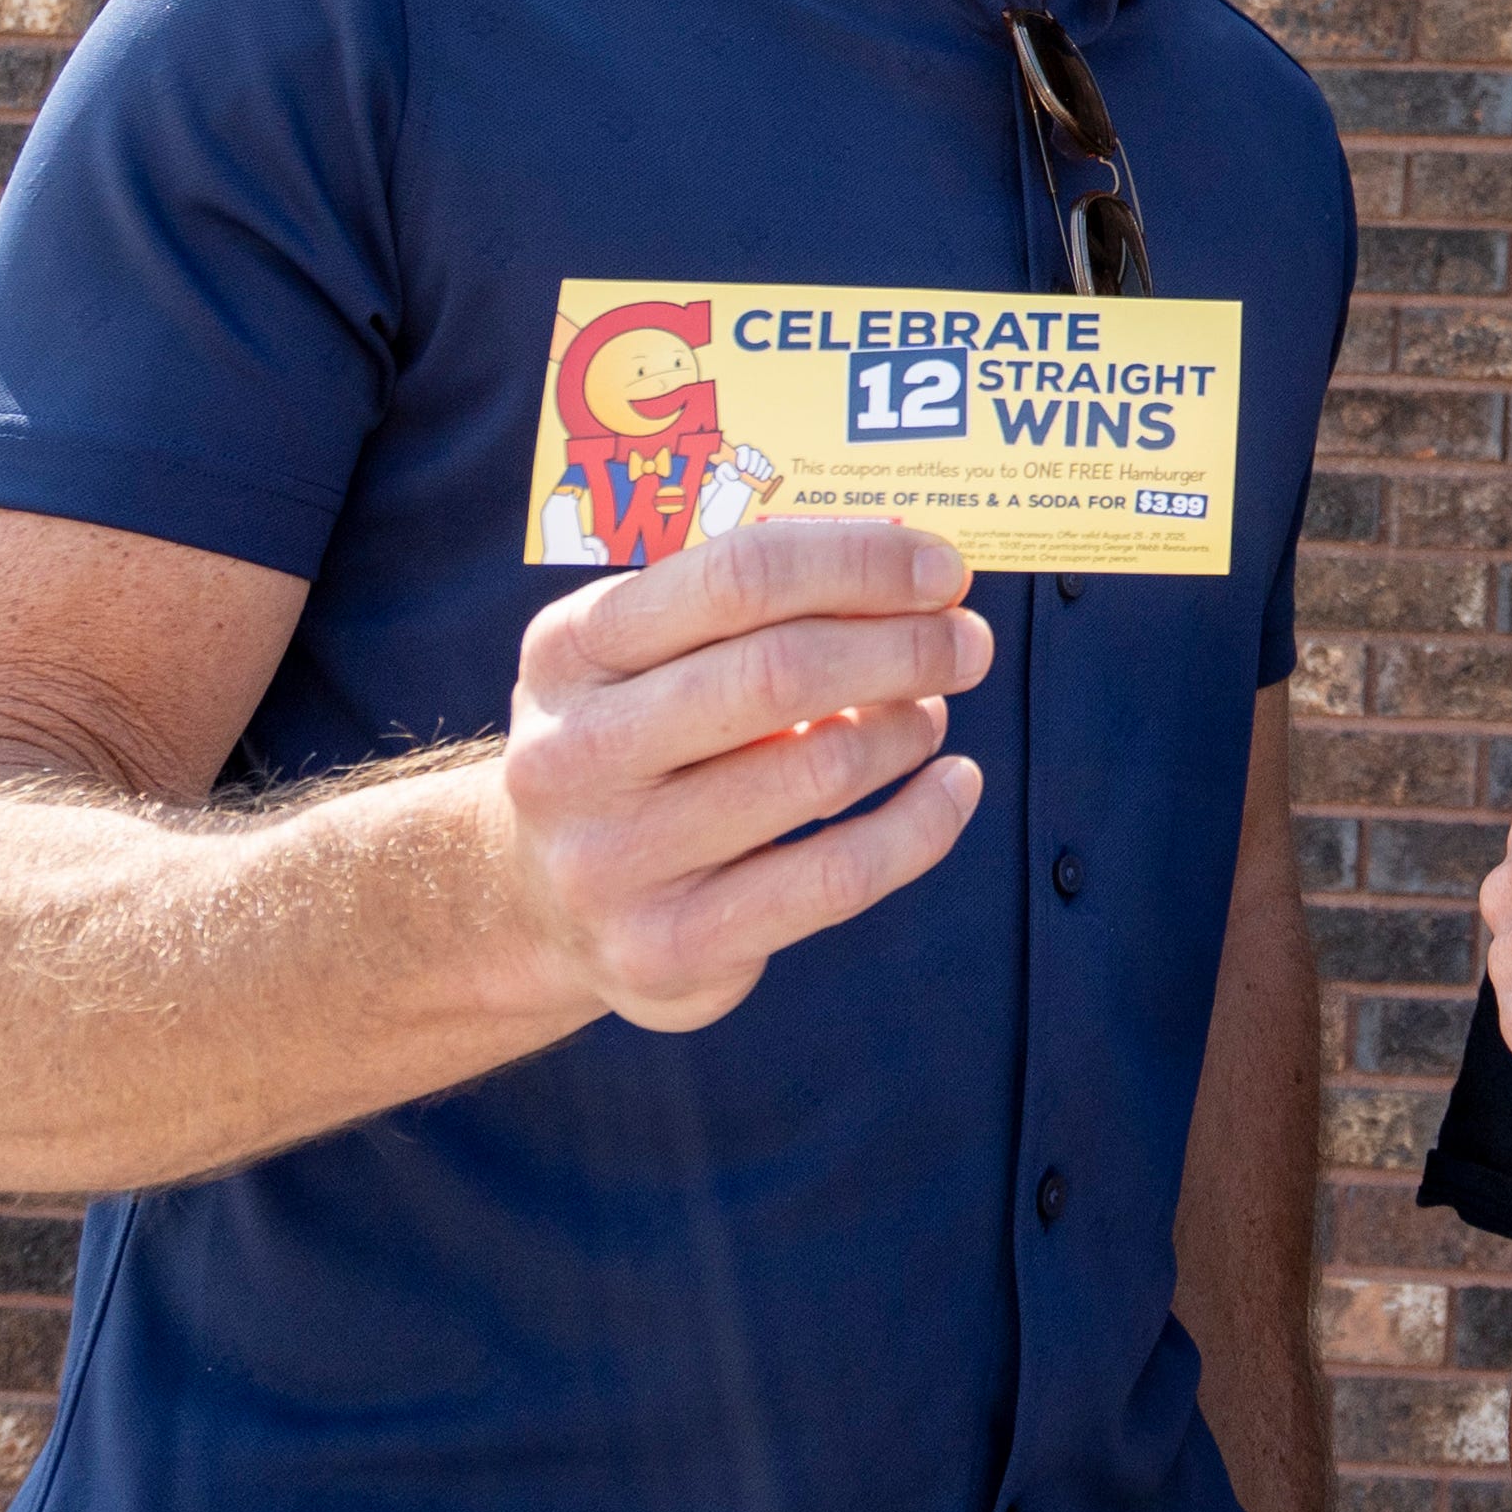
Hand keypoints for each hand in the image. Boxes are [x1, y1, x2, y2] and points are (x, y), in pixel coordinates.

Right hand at [502, 515, 989, 1032]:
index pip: (738, 575)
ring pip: (820, 769)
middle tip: (968, 642)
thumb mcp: (647, 656)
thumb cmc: (635, 743)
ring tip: (929, 714)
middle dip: (904, 646)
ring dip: (909, 728)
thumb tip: (911, 564)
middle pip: (780, 671)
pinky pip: (838, 877)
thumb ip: (750, 607)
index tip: (944, 569)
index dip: (861, 563)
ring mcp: (614, 861)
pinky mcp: (669, 948)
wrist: (542, 903)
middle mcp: (574, 753)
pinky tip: (951, 787)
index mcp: (570, 649)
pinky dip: (923, 824)